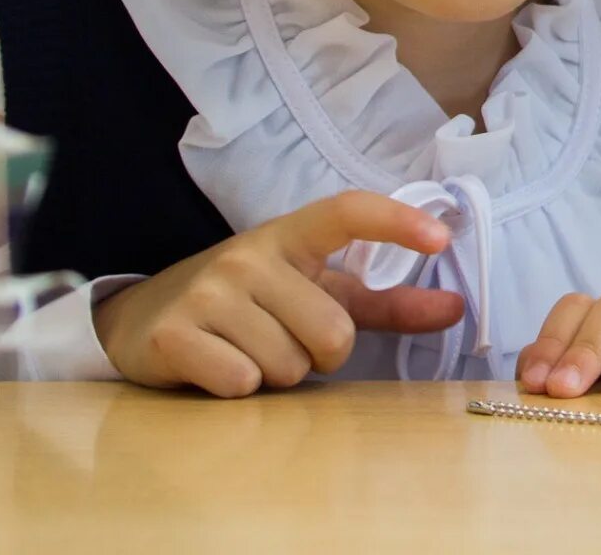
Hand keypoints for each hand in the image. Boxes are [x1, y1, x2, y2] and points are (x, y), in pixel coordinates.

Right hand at [92, 190, 465, 397]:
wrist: (143, 319)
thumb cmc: (250, 305)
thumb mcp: (315, 292)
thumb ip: (385, 303)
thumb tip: (457, 309)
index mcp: (290, 236)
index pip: (347, 212)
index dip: (397, 221)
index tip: (441, 238)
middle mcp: (249, 255)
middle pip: (331, 332)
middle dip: (320, 355)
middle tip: (288, 341)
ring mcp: (209, 291)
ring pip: (289, 365)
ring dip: (278, 375)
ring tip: (249, 351)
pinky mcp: (175, 333)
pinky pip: (243, 382)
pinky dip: (239, 388)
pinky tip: (218, 366)